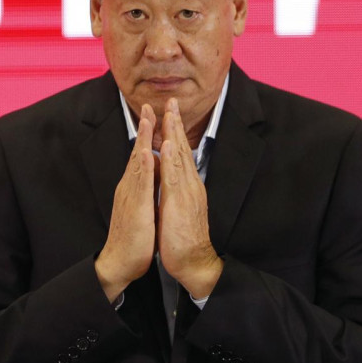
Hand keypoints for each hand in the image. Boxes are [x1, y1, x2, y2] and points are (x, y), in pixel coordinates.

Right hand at [95, 104, 157, 302]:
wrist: (119, 262)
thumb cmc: (132, 239)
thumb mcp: (140, 209)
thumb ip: (144, 189)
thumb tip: (151, 175)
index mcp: (134, 188)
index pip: (141, 156)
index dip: (146, 136)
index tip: (152, 115)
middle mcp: (130, 187)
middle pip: (137, 152)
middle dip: (143, 129)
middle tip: (147, 106)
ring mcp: (130, 195)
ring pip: (137, 162)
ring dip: (142, 140)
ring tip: (146, 119)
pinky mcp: (134, 207)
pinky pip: (140, 183)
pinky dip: (142, 166)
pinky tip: (145, 152)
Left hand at [158, 98, 222, 298]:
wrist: (193, 262)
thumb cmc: (183, 238)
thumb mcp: (177, 208)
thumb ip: (174, 191)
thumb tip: (168, 178)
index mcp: (186, 186)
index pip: (180, 154)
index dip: (174, 133)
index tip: (169, 113)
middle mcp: (189, 184)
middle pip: (182, 148)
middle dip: (176, 124)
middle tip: (172, 101)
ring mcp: (186, 191)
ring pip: (179, 156)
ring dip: (175, 133)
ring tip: (170, 111)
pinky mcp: (180, 202)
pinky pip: (174, 175)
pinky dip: (172, 157)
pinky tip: (169, 142)